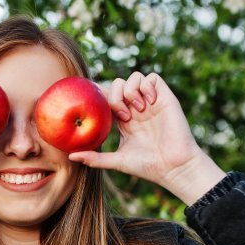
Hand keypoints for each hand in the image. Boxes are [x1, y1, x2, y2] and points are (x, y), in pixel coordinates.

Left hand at [68, 72, 224, 204]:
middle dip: (115, 96)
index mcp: (123, 120)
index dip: (99, 97)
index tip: (96, 106)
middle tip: (123, 116)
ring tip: (138, 111)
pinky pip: (151, 77)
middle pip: (117, 84)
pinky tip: (148, 103)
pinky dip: (146, 86)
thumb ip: (94, 158)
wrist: (173, 166)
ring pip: (133, 78)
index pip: (107, 98)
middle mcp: (136, 108)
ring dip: (130, 91)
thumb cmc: (147, 166)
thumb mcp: (116, 161)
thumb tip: (70, 157)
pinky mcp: (164, 97)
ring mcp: (150, 102)